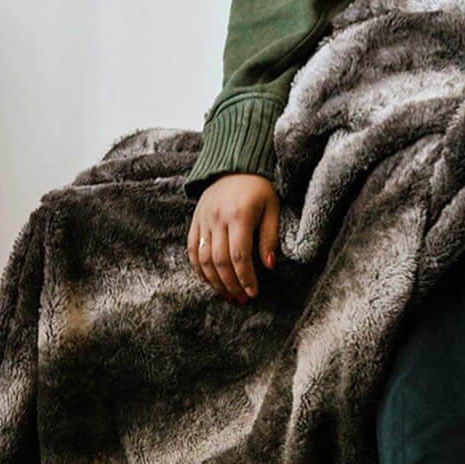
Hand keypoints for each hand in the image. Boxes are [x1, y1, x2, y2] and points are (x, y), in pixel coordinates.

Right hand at [187, 172, 279, 303]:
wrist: (234, 165)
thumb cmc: (258, 188)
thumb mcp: (272, 207)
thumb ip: (270, 236)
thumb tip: (269, 265)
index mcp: (239, 215)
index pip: (240, 255)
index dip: (245, 278)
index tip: (253, 293)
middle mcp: (217, 219)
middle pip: (220, 261)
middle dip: (231, 285)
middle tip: (241, 299)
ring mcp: (203, 221)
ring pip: (203, 260)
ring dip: (215, 282)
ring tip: (228, 294)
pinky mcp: (194, 222)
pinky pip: (191, 250)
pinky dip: (199, 269)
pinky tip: (210, 281)